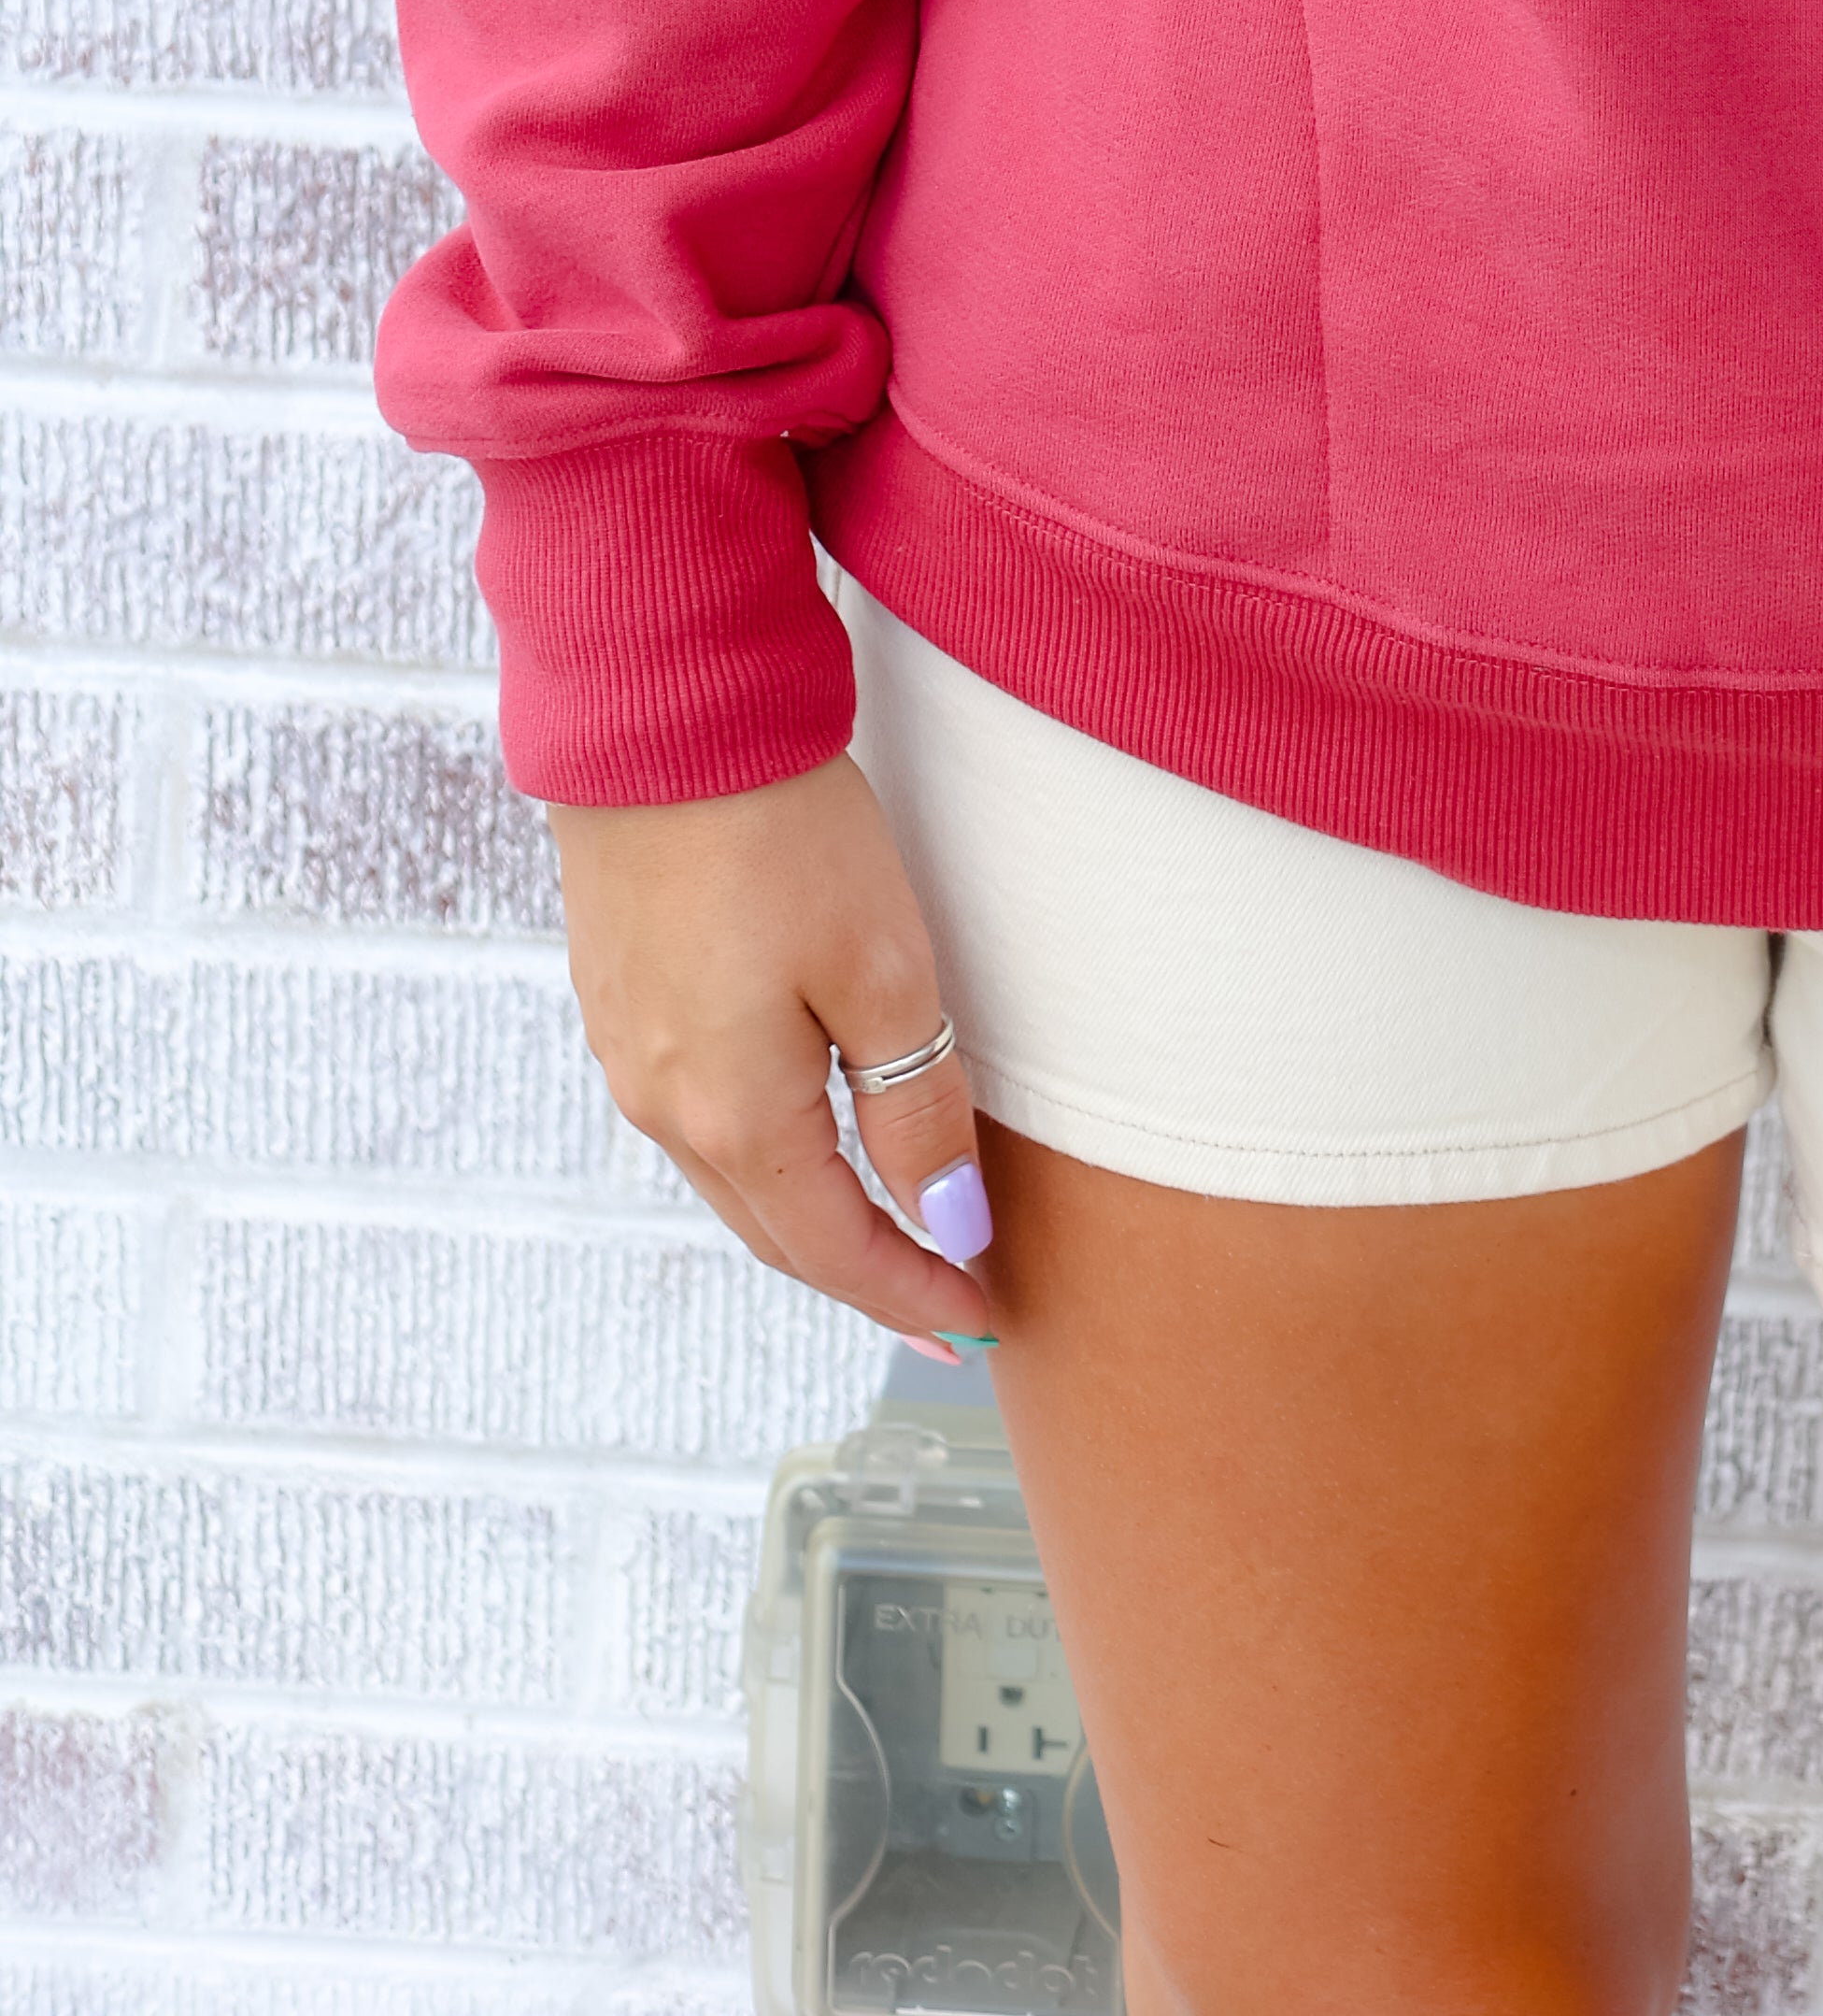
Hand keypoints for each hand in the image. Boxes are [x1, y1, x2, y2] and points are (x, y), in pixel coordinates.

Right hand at [550, 753, 998, 1351]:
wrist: (657, 719)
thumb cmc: (780, 834)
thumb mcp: (883, 970)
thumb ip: (915, 1106)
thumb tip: (951, 1220)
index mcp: (732, 1116)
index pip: (836, 1250)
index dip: (912, 1294)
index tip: (979, 1327)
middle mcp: (664, 1104)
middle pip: (776, 1228)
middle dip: (862, 1270)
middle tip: (941, 1301)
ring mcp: (629, 1050)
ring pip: (731, 1173)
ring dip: (806, 1213)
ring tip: (882, 1228)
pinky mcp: (618, 994)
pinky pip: (697, 1111)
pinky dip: (760, 1147)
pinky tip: (796, 1131)